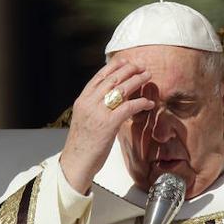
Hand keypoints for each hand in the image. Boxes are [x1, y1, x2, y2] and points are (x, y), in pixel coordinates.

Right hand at [59, 59, 153, 193]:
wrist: (75, 162)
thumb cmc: (82, 144)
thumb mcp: (84, 119)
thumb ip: (95, 107)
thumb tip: (111, 98)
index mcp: (82, 101)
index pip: (98, 77)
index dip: (113, 67)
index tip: (125, 61)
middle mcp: (89, 103)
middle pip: (112, 80)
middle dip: (129, 70)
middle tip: (141, 67)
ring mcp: (98, 113)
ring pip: (120, 89)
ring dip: (137, 81)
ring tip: (147, 77)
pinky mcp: (108, 124)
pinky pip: (128, 107)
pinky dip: (140, 103)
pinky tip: (148, 103)